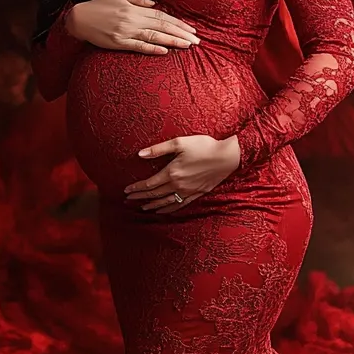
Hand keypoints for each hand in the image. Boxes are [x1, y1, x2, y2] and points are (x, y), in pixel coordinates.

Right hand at [69, 0, 200, 54]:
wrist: (78, 19)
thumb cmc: (98, 6)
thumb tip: (155, 4)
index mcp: (133, 8)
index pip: (161, 15)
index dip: (177, 22)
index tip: (191, 28)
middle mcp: (132, 20)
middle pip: (162, 26)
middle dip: (181, 33)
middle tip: (196, 40)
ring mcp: (125, 32)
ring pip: (154, 36)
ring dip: (172, 41)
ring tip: (187, 45)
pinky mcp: (118, 43)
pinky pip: (138, 46)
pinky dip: (152, 49)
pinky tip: (165, 51)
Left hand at [125, 135, 240, 212]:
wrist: (227, 157)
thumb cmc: (204, 146)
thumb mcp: (180, 143)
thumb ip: (159, 149)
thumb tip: (140, 154)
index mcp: (172, 172)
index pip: (149, 184)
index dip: (136, 188)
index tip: (126, 191)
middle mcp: (178, 185)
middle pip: (154, 194)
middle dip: (140, 197)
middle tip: (128, 200)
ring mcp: (187, 192)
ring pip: (165, 202)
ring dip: (152, 205)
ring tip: (142, 207)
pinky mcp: (196, 194)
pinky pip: (179, 205)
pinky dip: (168, 209)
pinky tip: (162, 210)